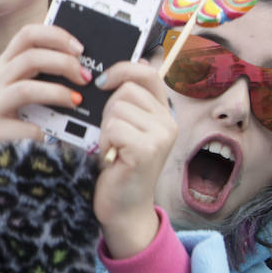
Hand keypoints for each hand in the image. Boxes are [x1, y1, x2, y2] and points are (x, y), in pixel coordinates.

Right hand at [0, 23, 88, 147]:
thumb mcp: (32, 90)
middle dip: (63, 64)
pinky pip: (26, 127)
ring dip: (57, 93)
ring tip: (76, 102)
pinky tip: (54, 136)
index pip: (28, 35)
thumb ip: (48, 75)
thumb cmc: (22, 119)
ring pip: (26, 89)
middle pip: (30, 57)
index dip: (56, 36)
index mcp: (7, 64)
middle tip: (85, 78)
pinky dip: (45, 130)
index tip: (80, 49)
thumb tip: (85, 66)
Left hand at [93, 61, 176, 257]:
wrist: (123, 208)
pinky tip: (114, 158)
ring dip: (106, 129)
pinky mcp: (147, 149)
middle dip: (109, 111)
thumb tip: (137, 63)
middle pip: (126, 90)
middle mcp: (168, 123)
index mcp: (164, 114)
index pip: (148, 73)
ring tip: (114, 150)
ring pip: (117, 109)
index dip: (123, 69)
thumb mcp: (126, 127)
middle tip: (113, 137)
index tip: (102, 81)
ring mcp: (160, 136)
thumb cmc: (119, 166)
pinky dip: (106, 142)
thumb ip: (129, 101)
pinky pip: (114, 127)